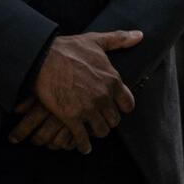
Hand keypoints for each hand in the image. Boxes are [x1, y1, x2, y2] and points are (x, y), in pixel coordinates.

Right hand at [11, 30, 142, 153]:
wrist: (43, 59)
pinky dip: (83, 145)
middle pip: (115, 119)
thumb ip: (120, 39)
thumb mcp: (97, 41)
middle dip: (109, 121)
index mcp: (113, 79)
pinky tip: (83, 147)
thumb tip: (140, 35)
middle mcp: (104, 96)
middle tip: (103, 122)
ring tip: (93, 132)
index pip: (128, 104)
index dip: (123, 108)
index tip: (118, 109)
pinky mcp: (72, 117)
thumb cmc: (70, 49)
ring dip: (97, 132)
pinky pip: (82, 138)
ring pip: (101, 130)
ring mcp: (89, 108)